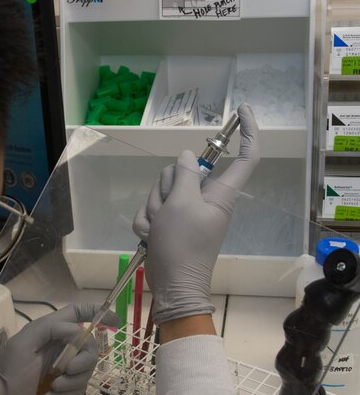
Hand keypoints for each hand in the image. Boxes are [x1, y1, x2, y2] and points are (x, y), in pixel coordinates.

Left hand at [0, 303, 118, 394]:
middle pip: (89, 346)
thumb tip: (77, 330)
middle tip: (66, 370)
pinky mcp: (62, 390)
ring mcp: (60, 370)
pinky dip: (67, 394)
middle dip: (82, 360)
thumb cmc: (7, 376)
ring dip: (72, 381)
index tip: (116, 323)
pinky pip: (80, 388)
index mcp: (46, 332)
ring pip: (87, 369)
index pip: (76, 314)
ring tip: (52, 388)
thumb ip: (50, 329)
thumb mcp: (23, 345)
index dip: (97, 313)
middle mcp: (56, 348)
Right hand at [132, 103, 259, 324]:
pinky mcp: (170, 223)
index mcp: (220, 193)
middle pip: (184, 172)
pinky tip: (152, 236)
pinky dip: (147, 223)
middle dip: (167, 188)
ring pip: (163, 190)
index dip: (247, 132)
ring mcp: (186, 211)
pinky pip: (152, 210)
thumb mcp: (182, 204)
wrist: (172, 285)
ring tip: (160, 229)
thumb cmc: (183, 245)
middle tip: (169, 210)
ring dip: (154, 209)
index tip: (241, 110)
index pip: (244, 157)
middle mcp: (205, 198)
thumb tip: (188, 157)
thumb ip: (184, 175)